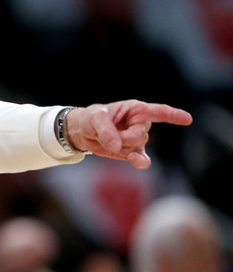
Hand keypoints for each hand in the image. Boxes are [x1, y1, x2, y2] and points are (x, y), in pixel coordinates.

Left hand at [65, 101, 192, 168]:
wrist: (84, 132)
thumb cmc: (92, 119)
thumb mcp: (95, 119)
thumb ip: (106, 131)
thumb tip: (118, 146)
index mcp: (136, 109)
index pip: (159, 111)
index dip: (173, 115)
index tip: (188, 119)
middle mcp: (141, 124)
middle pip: (140, 135)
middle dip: (122, 137)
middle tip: (105, 133)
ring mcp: (138, 140)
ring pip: (137, 147)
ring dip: (120, 147)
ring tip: (108, 140)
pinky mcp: (132, 152)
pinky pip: (142, 159)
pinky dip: (140, 161)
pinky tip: (136, 160)